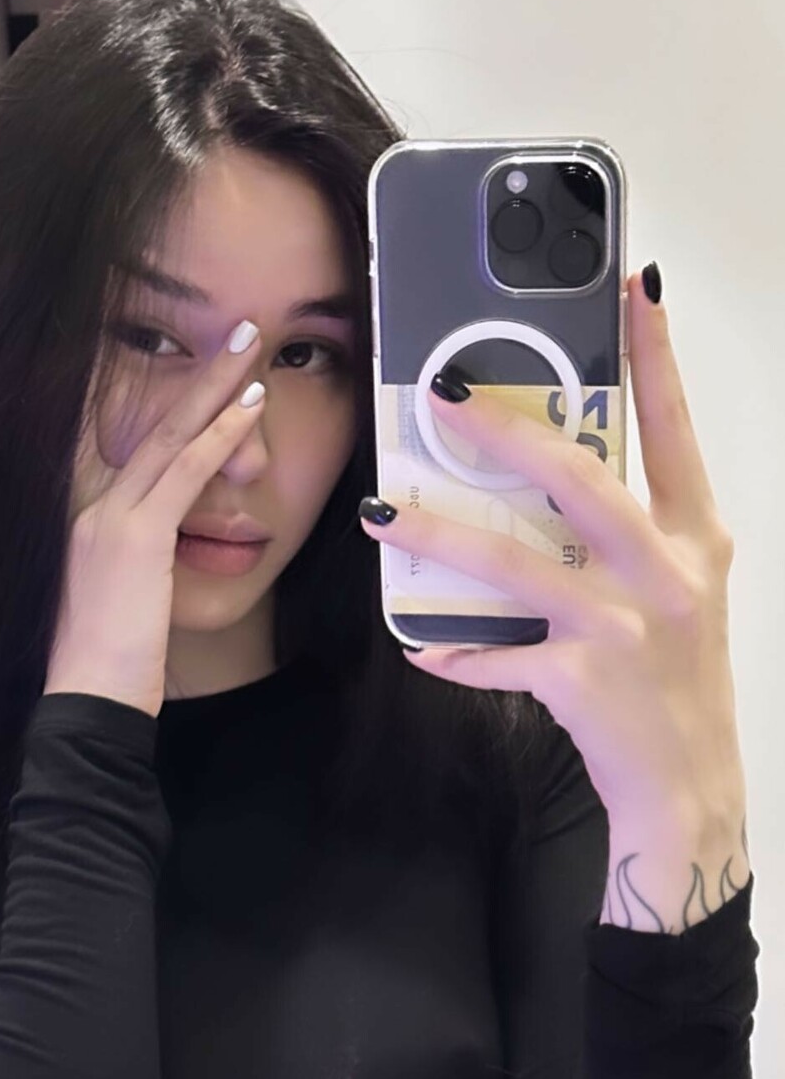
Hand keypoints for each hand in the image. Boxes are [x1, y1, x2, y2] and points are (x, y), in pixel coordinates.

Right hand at [45, 320, 265, 717]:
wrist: (88, 706)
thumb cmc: (111, 667)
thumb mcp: (128, 600)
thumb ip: (147, 562)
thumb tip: (179, 547)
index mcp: (84, 518)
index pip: (124, 441)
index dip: (159, 398)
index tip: (192, 363)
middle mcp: (88, 507)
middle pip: (148, 425)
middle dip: (194, 376)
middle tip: (234, 333)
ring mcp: (107, 518)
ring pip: (167, 435)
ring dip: (213, 387)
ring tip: (249, 347)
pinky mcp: (134, 538)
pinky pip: (183, 472)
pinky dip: (218, 435)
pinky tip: (248, 405)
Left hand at [358, 267, 745, 828]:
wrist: (693, 791)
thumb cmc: (675, 682)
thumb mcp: (677, 592)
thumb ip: (630, 533)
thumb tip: (553, 473)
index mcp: (694, 536)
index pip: (673, 428)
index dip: (654, 356)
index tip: (630, 288)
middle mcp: (667, 572)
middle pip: (578, 479)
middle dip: (505, 430)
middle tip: (444, 391)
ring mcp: (625, 628)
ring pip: (517, 564)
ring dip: (442, 535)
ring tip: (383, 513)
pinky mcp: (585, 682)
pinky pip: (500, 659)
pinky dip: (456, 653)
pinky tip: (419, 644)